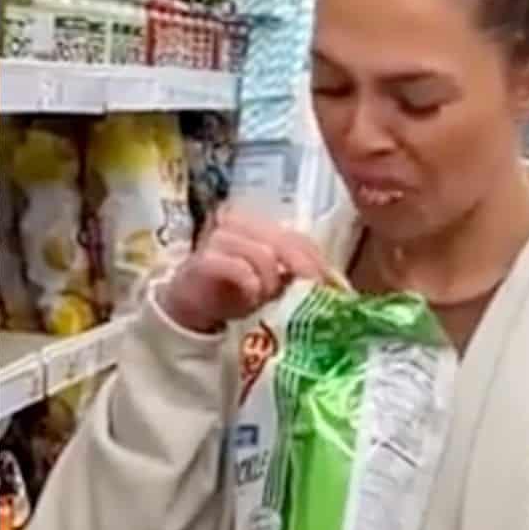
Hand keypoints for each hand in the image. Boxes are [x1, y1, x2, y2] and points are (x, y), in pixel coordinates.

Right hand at [158, 205, 328, 333]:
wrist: (190, 306)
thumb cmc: (235, 293)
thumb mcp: (273, 283)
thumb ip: (297, 276)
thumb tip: (338, 288)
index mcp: (260, 224)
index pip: (299, 238)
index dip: (318, 263)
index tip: (333, 289)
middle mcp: (239, 222)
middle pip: (285, 242)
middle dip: (302, 271)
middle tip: (311, 295)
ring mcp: (218, 238)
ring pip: (263, 254)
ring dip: (271, 282)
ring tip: (266, 300)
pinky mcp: (202, 260)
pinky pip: (236, 267)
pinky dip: (250, 284)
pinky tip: (251, 298)